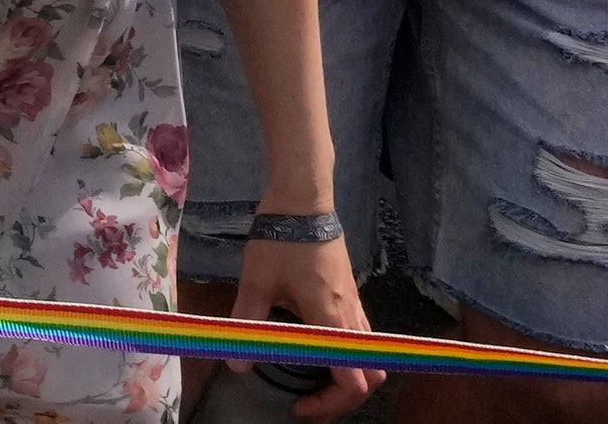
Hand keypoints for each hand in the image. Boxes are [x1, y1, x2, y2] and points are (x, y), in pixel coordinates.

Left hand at [229, 225, 380, 420]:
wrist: (303, 203)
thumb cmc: (280, 242)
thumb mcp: (256, 282)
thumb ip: (247, 322)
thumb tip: (237, 361)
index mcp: (331, 322)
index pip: (352, 380)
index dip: (330, 403)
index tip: (300, 406)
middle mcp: (352, 320)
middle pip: (370, 376)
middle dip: (343, 398)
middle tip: (309, 402)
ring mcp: (356, 308)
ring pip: (368, 358)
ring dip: (346, 378)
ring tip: (312, 383)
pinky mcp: (351, 298)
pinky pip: (360, 340)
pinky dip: (346, 357)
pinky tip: (316, 351)